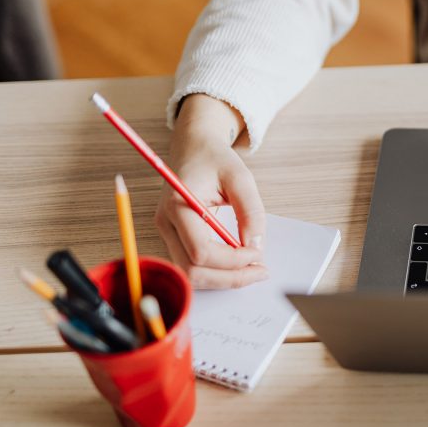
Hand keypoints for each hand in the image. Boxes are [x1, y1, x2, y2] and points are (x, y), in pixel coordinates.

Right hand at [154, 94, 267, 288]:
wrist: (193, 147)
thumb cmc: (214, 158)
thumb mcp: (240, 177)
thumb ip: (250, 211)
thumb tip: (256, 245)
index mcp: (178, 205)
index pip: (201, 251)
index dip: (232, 260)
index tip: (258, 253)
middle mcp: (166, 223)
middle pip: (192, 270)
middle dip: (229, 278)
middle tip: (261, 271)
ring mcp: (167, 233)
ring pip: (190, 274)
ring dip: (222, 279)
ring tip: (252, 270)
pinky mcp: (175, 237)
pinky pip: (192, 266)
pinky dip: (216, 272)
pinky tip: (238, 265)